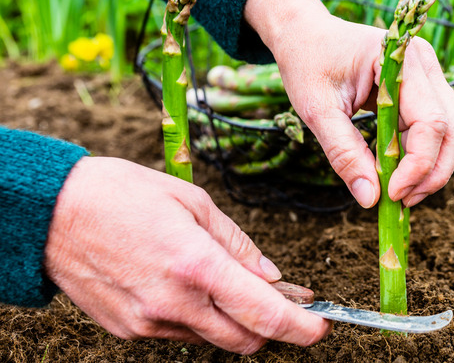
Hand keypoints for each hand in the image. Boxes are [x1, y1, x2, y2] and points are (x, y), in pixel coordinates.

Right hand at [44, 157, 329, 353]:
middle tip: (283, 301)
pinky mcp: (129, 330)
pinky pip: (181, 334)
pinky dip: (199, 318)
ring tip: (233, 287)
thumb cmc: (123, 195)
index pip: (265, 314)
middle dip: (273, 327)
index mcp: (197, 266)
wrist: (51, 214)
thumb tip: (272, 276)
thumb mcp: (193, 203)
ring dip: (234, 322)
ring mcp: (150, 323)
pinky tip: (191, 288)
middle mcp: (175, 303)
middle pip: (246, 340)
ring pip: (214, 339)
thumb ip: (238, 245)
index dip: (301, 327)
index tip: (320, 325)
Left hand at [245, 0, 453, 207]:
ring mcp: (428, 76)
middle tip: (401, 201)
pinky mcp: (423, 90)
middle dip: (432, 171)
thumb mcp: (316, 109)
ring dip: (432, 167)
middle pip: (452, 128)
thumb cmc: (308, 62)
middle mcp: (425, 63)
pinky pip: (435, 129)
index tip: (392, 194)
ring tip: (400, 192)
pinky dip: (421, 156)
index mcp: (401, 59)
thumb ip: (344, 153)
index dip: (418, 164)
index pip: (430, 121)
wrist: (306, 34)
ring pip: (451, 131)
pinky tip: (397, 174)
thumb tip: (370, 199)